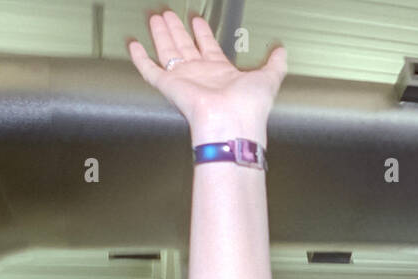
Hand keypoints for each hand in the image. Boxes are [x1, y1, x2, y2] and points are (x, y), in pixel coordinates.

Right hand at [127, 13, 286, 141]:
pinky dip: (140, 58)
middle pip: (185, 46)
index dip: (203, 33)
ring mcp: (184, 80)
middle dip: (178, 29)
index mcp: (221, 73)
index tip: (198, 20)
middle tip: (170, 15)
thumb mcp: (269, 78)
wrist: (232, 123)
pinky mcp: (169, 86)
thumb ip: (275, 64)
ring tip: (156, 19)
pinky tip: (135, 45)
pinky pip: (150, 70)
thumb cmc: (249, 107)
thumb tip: (282, 52)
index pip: (208, 47)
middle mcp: (201, 75)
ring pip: (168, 51)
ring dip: (161, 35)